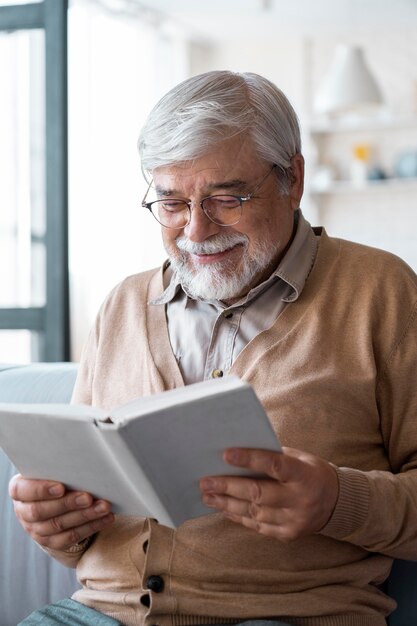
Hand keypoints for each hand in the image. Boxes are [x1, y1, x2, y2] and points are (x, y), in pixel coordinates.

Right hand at [9, 474, 114, 550]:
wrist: (55, 501)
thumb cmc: (56, 478)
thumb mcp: (52, 471)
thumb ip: (59, 468)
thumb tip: (81, 460)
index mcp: (20, 490)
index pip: (22, 490)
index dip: (41, 490)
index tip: (61, 487)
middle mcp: (24, 511)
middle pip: (41, 511)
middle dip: (67, 503)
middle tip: (88, 497)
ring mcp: (37, 529)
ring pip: (59, 525)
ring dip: (85, 516)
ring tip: (104, 506)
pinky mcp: (53, 542)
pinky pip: (72, 537)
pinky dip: (92, 526)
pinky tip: (106, 518)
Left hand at [199, 446, 338, 541]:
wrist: (338, 503)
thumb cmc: (311, 472)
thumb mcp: (300, 458)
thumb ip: (274, 455)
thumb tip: (239, 452)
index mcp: (305, 475)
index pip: (274, 465)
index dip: (249, 459)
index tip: (226, 454)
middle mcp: (300, 500)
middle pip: (258, 493)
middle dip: (228, 487)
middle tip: (206, 482)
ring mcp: (294, 520)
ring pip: (254, 512)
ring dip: (227, 504)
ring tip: (208, 496)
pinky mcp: (288, 535)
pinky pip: (258, 526)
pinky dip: (239, 517)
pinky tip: (224, 509)